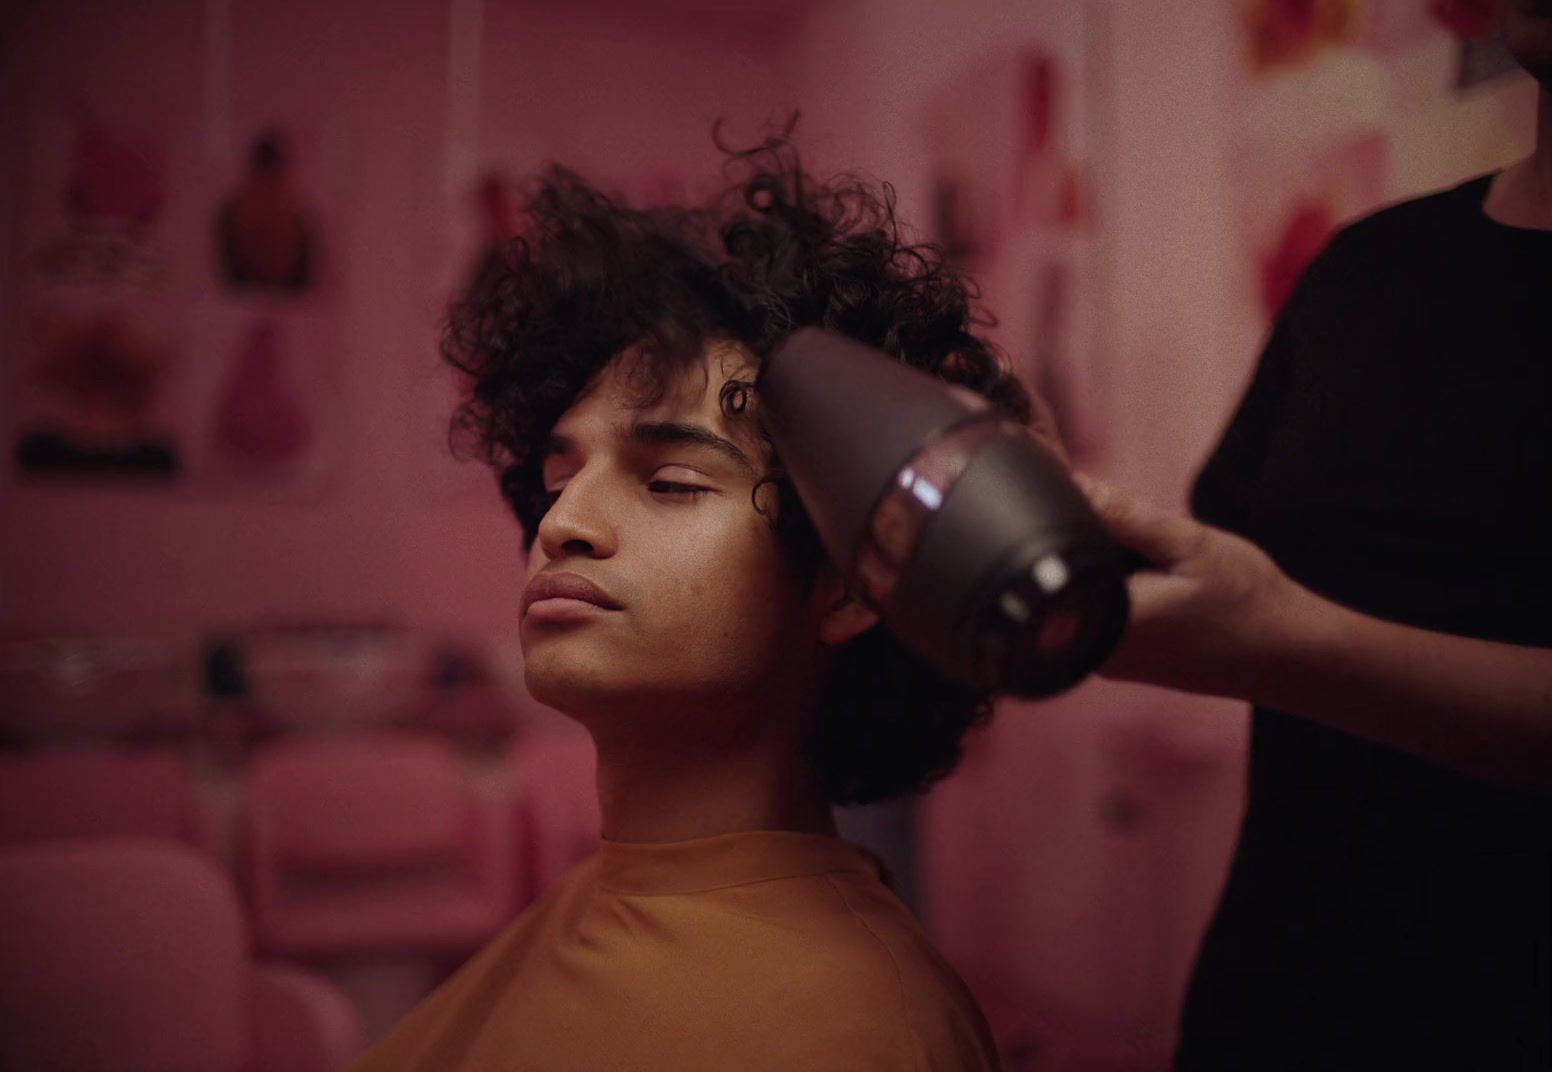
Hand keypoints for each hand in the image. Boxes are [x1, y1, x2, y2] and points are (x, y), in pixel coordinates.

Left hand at [1075, 475, 1319, 699]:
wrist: (1287, 654)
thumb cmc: (1247, 600)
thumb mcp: (1189, 544)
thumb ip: (1123, 515)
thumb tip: (1069, 484)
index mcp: (1105, 621)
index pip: (1058, 553)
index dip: (1080, 520)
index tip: (1124, 521)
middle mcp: (1092, 650)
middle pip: (1067, 573)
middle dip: (1102, 546)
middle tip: (1158, 553)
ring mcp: (1101, 662)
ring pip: (1083, 592)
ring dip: (1113, 568)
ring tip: (1165, 575)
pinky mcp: (1114, 663)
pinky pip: (1099, 612)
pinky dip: (1122, 590)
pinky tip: (1163, 594)